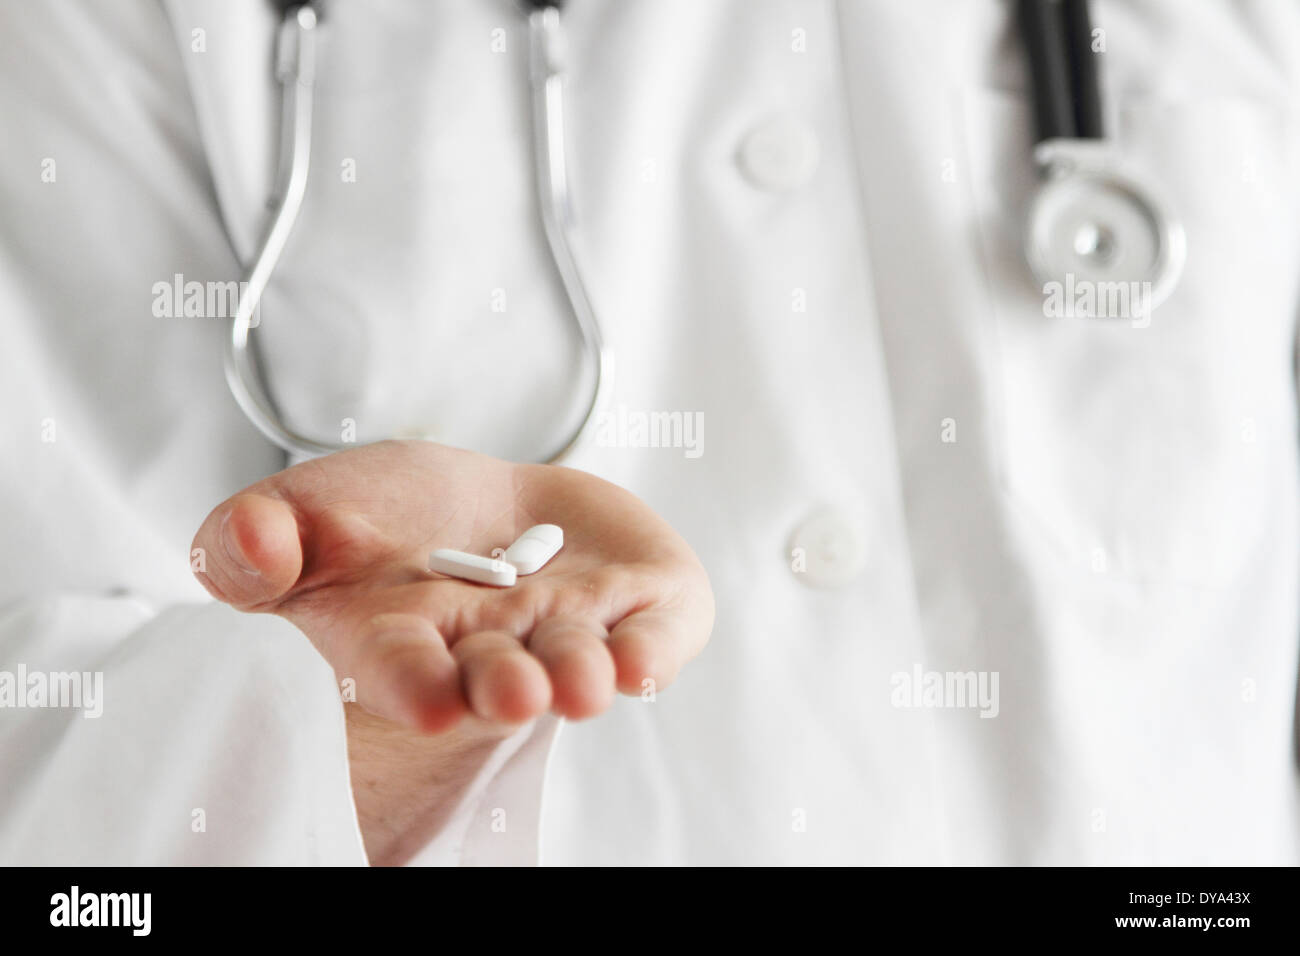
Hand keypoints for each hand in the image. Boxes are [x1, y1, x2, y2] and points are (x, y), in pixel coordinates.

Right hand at [191, 440, 713, 732]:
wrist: (489, 505)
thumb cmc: (388, 520)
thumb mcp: (305, 511)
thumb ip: (253, 538)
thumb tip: (252, 544)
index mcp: (405, 640)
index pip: (405, 670)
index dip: (416, 684)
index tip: (432, 699)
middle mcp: (493, 649)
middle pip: (498, 675)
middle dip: (506, 684)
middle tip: (516, 691)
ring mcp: (570, 629)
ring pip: (578, 659)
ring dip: (582, 671)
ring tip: (583, 680)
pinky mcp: (639, 605)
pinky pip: (657, 634)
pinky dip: (656, 648)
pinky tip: (646, 660)